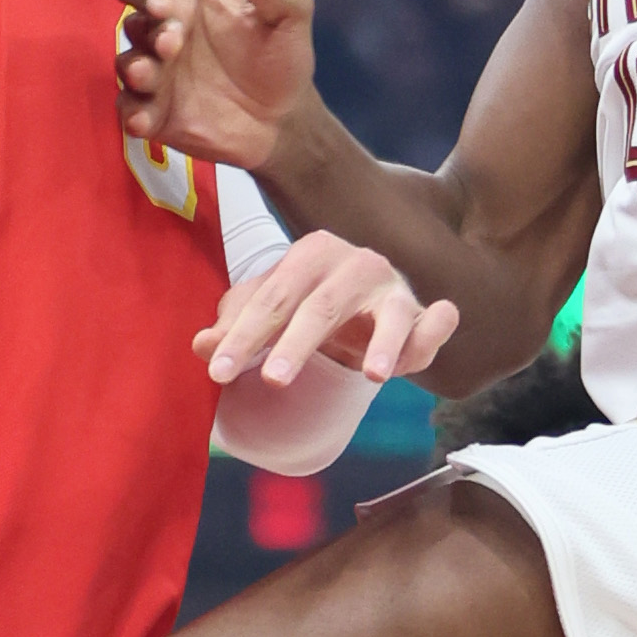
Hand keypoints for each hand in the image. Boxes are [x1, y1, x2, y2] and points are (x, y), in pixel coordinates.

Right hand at [116, 0, 314, 167]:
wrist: (287, 120)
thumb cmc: (285, 59)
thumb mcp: (288, 16)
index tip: (162, 6)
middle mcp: (161, 34)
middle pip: (130, 22)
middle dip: (146, 31)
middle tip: (173, 45)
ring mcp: (156, 76)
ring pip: (126, 65)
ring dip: (134, 69)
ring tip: (148, 75)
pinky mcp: (155, 113)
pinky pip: (130, 111)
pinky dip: (132, 114)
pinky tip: (144, 121)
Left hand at [197, 229, 458, 388]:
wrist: (359, 306)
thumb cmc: (305, 307)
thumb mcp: (267, 314)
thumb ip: (234, 328)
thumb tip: (200, 345)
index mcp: (310, 254)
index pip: (271, 297)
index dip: (243, 336)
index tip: (218, 371)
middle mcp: (354, 263)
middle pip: (322, 306)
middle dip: (297, 344)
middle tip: (274, 381)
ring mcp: (393, 286)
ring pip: (390, 313)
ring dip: (384, 343)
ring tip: (373, 377)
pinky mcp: (422, 311)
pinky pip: (437, 319)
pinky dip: (436, 329)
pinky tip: (429, 346)